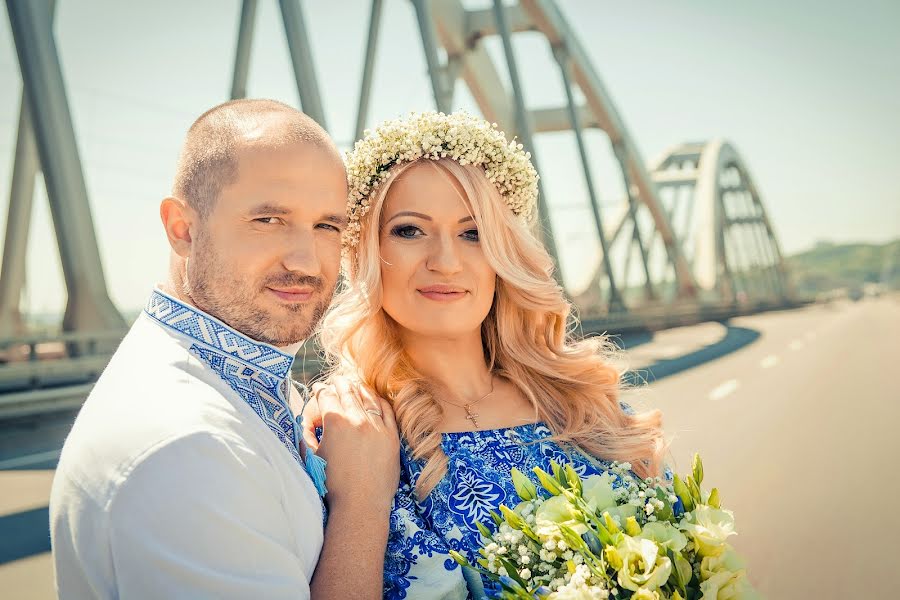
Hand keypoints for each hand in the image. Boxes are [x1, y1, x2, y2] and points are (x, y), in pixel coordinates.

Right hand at [313, 376, 399, 513]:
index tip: (319, 389)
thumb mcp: (314, 457)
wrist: (361, 503)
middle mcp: (357, 419)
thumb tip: (306, 425)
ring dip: (359, 388)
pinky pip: (386, 410)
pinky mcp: (391, 435)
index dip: (320, 391)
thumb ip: (308, 437)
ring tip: (354, 384)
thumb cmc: (333, 484)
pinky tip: (375, 398)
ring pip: (368, 398)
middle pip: (347, 392)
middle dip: (339, 383)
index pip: (326, 396)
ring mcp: (377, 426)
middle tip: (336, 380)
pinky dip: (379, 401)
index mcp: (335, 422)